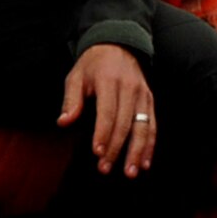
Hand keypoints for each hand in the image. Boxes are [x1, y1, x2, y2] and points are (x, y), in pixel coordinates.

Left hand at [59, 43, 154, 176]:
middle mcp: (129, 88)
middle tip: (105, 168)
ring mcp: (142, 95)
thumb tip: (63, 122)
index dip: (103, 133)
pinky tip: (145, 163)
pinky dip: (150, 146)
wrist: (118, 44)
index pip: (108, 111)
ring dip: (137, 152)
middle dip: (116, 148)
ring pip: (143, 127)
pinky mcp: (149, 101)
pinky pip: (153, 125)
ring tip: (130, 172)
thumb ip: (71, 100)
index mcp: (109, 81)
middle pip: (125, 123)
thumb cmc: (93, 65)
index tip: (98, 153)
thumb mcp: (76, 76)